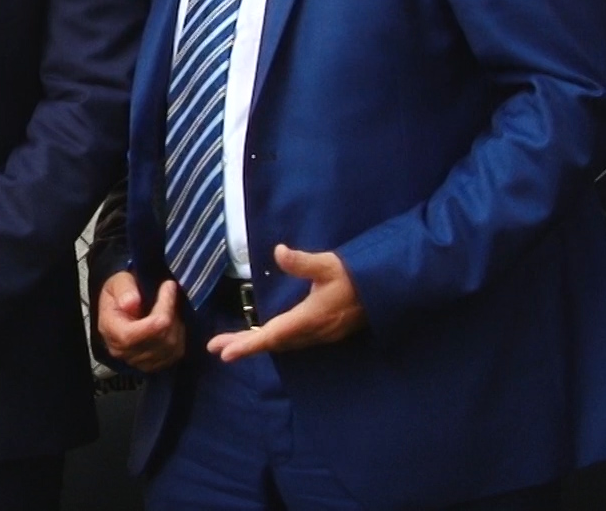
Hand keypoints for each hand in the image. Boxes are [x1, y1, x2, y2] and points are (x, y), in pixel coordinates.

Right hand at [96, 271, 185, 372]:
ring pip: (171, 347)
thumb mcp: (118, 281)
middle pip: (159, 339)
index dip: (159, 310)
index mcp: (109, 329)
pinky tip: (172, 321)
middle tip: (171, 291)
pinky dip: (179, 335)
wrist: (119, 306)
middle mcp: (122, 351)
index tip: (168, 286)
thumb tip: (132, 303)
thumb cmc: (119, 292)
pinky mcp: (153, 365)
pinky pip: (176, 353)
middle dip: (171, 313)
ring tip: (170, 306)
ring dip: (177, 324)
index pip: (135, 333)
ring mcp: (138, 361)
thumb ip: (124, 289)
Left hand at [206, 245, 365, 362]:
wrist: (388, 288)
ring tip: (233, 343)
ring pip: (283, 343)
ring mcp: (321, 334)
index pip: (272, 335)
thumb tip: (278, 252)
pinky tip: (266, 335)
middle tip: (217, 348)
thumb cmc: (357, 274)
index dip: (247, 345)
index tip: (225, 354)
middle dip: (244, 345)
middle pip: (273, 343)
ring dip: (258, 343)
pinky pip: (293, 340)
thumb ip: (302, 262)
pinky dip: (274, 339)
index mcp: (310, 318)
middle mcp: (313, 332)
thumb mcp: (328, 264)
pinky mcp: (326, 331)